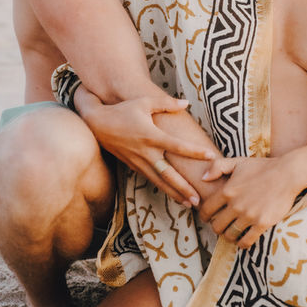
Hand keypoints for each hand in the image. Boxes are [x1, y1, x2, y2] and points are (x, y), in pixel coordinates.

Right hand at [79, 89, 215, 206]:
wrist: (96, 123)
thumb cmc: (122, 110)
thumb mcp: (144, 102)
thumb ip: (166, 103)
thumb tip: (186, 103)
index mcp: (151, 136)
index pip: (178, 146)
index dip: (195, 152)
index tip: (210, 156)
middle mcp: (146, 152)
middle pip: (168, 174)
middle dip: (184, 188)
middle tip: (199, 200)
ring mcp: (138, 161)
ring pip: (159, 181)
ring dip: (174, 193)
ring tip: (189, 203)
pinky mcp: (133, 166)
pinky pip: (151, 179)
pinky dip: (162, 188)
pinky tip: (172, 195)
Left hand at [199, 156, 299, 248]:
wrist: (287, 173)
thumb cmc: (262, 167)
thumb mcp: (238, 162)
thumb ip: (217, 167)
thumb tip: (203, 178)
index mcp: (227, 190)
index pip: (207, 210)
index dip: (204, 216)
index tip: (208, 217)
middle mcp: (236, 204)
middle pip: (216, 226)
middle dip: (217, 227)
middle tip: (221, 225)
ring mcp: (249, 215)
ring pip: (230, 235)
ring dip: (228, 236)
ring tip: (232, 232)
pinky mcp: (262, 223)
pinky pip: (246, 241)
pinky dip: (242, 243)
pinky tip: (243, 239)